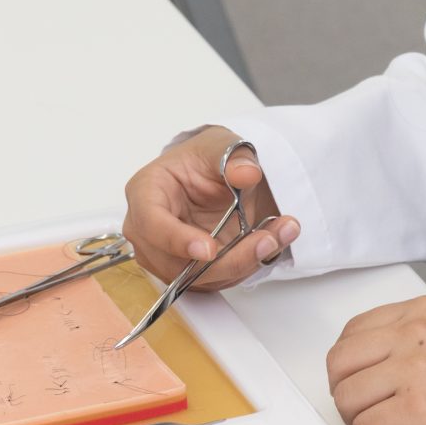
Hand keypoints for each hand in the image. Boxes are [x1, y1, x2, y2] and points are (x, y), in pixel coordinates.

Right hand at [121, 125, 300, 289]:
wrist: (213, 174)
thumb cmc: (203, 159)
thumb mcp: (220, 146)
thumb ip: (234, 157)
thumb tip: (246, 173)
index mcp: (146, 192)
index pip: (150, 224)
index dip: (177, 240)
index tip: (209, 249)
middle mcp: (149, 231)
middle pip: (177, 263)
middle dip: (228, 258)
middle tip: (268, 240)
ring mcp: (167, 255)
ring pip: (202, 277)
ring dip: (245, 262)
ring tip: (279, 234)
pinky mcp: (191, 271)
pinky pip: (220, 278)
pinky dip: (249, 263)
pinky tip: (273, 239)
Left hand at [326, 296, 425, 424]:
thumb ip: (412, 342)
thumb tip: (369, 367)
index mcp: (425, 311)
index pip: (353, 332)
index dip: (351, 369)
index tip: (364, 387)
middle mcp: (417, 330)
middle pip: (339, 362)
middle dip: (347, 396)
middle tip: (369, 413)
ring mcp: (417, 366)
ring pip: (347, 396)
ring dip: (360, 423)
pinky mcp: (420, 405)